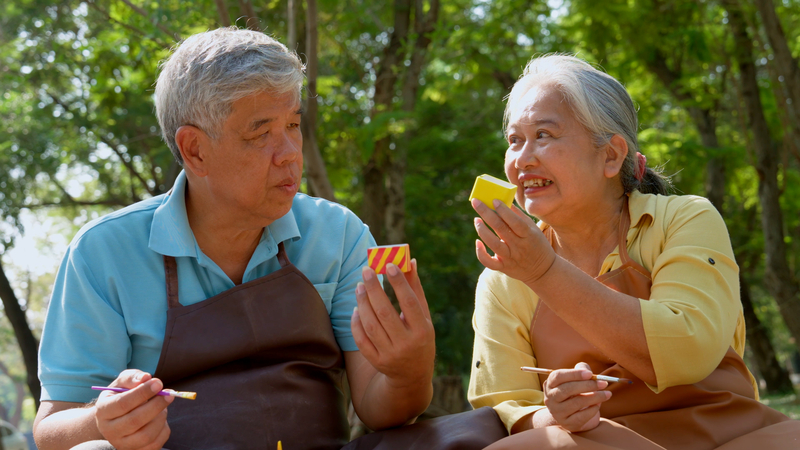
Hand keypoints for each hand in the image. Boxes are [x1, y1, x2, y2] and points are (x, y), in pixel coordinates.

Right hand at [95, 369, 172, 449]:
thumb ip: (133, 377)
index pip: (123, 403)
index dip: (143, 393)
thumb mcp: (123, 382)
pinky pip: (155, 444)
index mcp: (103, 410)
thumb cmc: (122, 395)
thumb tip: (145, 377)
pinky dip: (164, 429)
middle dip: (156, 406)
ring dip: (160, 417)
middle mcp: (109, 430)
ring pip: (146, 435)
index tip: (158, 383)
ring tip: (162, 407)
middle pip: (135, 421)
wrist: (117, 417)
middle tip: (168, 395)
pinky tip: (160, 418)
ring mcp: (121, 444)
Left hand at [351, 259, 434, 389]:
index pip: (410, 303)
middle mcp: (407, 344)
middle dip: (374, 289)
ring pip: (371, 325)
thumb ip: (415, 290)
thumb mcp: (424, 317)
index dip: (399, 283)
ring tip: (359, 286)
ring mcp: (390, 354)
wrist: (412, 375)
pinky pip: (361, 340)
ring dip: (362, 303)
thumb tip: (409, 261)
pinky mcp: (377, 361)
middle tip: (366, 271)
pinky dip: (356, 323)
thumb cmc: (419, 337)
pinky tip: (356, 308)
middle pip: (385, 313)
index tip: (389, 264)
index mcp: (423, 331)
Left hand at [471, 198, 555, 285]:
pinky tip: (477, 242)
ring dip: (482, 230)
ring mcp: (510, 258)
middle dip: (486, 213)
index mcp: (528, 235)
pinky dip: (481, 253)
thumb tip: (504, 201)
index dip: (503, 210)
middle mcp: (518, 246)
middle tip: (476, 202)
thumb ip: (519, 215)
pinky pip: (489, 262)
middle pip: (500, 228)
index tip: (494, 200)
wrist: (542, 270)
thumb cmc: (536, 244)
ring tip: (477, 220)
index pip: (514, 221)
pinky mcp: (503, 267)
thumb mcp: (533, 228)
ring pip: (493, 244)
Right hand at [541, 362, 610, 431]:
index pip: (559, 376)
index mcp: (551, 384)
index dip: (574, 374)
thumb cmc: (574, 391)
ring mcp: (557, 412)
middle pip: (567, 389)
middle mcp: (550, 398)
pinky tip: (598, 405)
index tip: (590, 374)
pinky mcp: (566, 423)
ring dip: (594, 397)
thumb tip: (589, 373)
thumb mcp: (576, 379)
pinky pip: (581, 416)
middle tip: (603, 383)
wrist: (570, 414)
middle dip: (587, 385)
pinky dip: (592, 410)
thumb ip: (582, 371)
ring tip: (607, 394)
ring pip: (576, 403)